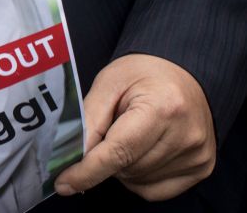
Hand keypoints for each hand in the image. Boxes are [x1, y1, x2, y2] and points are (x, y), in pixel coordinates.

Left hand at [55, 54, 215, 200]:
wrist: (181, 74)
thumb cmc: (142, 75)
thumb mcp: (107, 85)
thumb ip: (89, 122)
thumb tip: (73, 159)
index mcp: (163, 107)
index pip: (119, 151)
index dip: (87, 171)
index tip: (64, 183)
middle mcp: (187, 135)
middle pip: (126, 168)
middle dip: (104, 157)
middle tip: (108, 130)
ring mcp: (198, 155)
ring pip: (137, 181)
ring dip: (121, 166)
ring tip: (128, 134)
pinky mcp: (202, 167)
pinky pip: (154, 190)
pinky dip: (137, 177)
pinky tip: (139, 152)